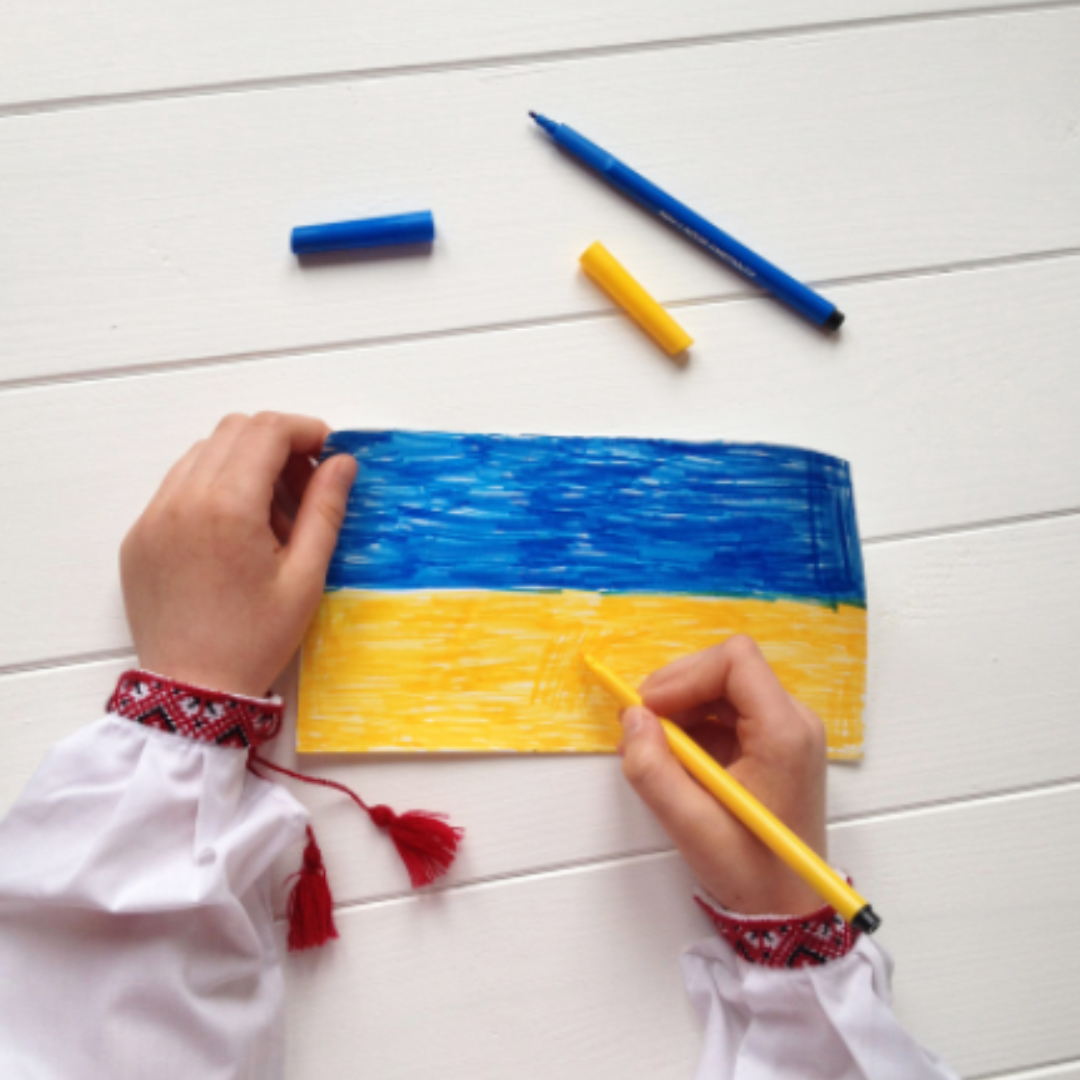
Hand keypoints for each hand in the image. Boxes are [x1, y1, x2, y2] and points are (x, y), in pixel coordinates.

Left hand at [120, 412, 357, 697]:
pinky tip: (235, 530)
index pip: (266, 431)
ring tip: (271, 512)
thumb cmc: (256, 639)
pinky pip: (178, 485)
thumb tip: (342, 462)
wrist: (191, 690)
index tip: (329, 453)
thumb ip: (325, 509)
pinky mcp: (139, 535)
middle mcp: (182, 499)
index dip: (305, 430)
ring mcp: (153, 515)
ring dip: (244, 463)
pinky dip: (213, 486)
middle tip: (304, 485)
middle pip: (233, 431)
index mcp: (227, 507)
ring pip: (203, 453)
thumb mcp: (305, 577)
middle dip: (277, 443)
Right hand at [620, 636, 826, 916]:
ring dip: (681, 709)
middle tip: (639, 727)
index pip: (735, 661)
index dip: (685, 675)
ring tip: (651, 748)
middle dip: (676, 691)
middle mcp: (793, 721)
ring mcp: (786, 732)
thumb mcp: (691, 827)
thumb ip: (654, 771)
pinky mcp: (773, 745)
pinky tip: (674, 760)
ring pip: (723, 688)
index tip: (649, 708)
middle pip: (727, 669)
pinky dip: (693, 726)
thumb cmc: (750, 871)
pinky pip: (727, 713)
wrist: (789, 910)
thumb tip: (632, 718)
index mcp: (784, 733)